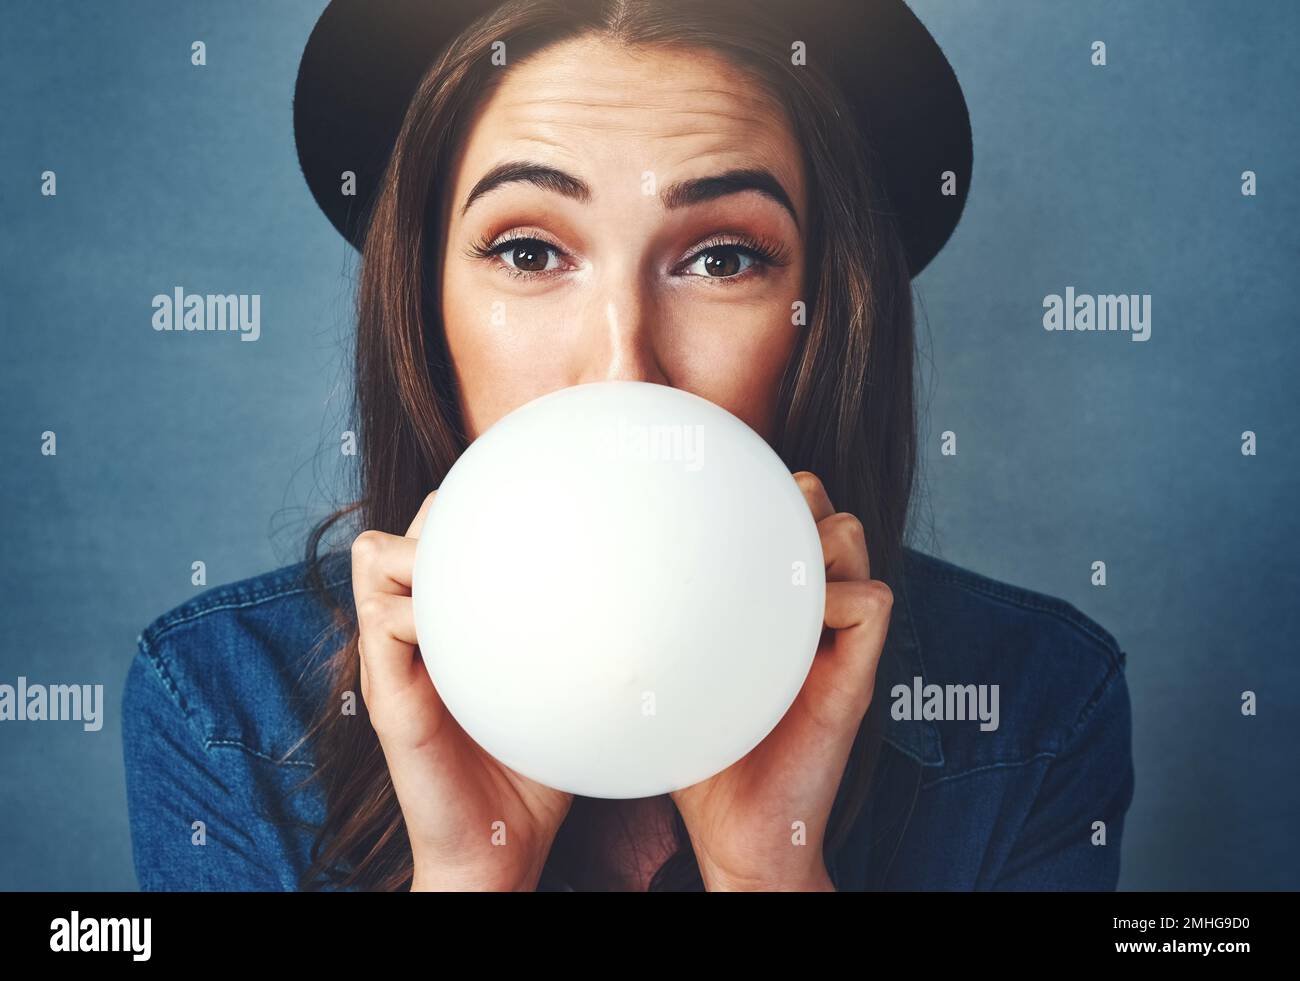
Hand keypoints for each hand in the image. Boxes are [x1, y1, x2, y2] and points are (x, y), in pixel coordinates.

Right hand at [351, 491, 573, 890]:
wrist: (497, 850)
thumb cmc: (531, 768)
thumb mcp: (554, 686)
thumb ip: (572, 639)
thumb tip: (642, 595)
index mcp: (441, 626)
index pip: (434, 530)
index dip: (464, 518)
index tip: (523, 526)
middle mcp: (408, 634)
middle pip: (400, 527)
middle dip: (441, 526)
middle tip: (498, 559)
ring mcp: (390, 661)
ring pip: (372, 557)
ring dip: (421, 557)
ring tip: (474, 593)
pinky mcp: (386, 697)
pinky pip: (380, 621)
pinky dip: (421, 612)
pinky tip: (474, 640)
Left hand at [670, 471, 892, 890]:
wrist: (740, 836)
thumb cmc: (700, 758)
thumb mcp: (669, 677)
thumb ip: (649, 631)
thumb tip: (580, 592)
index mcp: (772, 608)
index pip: (777, 512)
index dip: (752, 499)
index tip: (703, 516)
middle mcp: (810, 613)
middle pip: (819, 505)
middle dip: (784, 504)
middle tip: (735, 548)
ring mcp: (837, 641)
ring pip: (851, 535)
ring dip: (810, 541)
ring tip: (763, 586)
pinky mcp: (856, 676)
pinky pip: (872, 601)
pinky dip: (836, 599)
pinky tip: (786, 631)